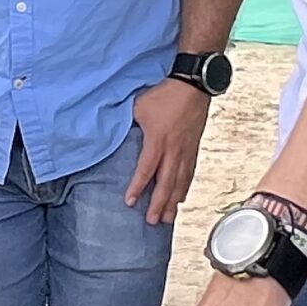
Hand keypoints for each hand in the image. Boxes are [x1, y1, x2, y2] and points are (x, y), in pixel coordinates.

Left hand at [125, 78, 211, 226]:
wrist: (193, 83)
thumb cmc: (164, 93)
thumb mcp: (139, 106)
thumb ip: (127, 122)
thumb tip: (112, 132)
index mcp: (158, 140)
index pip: (146, 170)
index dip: (137, 187)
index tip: (129, 202)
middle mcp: (174, 149)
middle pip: (166, 183)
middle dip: (159, 204)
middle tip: (152, 221)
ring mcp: (186, 149)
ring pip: (180, 181)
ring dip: (173, 202)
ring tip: (168, 218)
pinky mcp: (194, 147)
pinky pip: (189, 173)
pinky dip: (185, 188)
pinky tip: (181, 198)